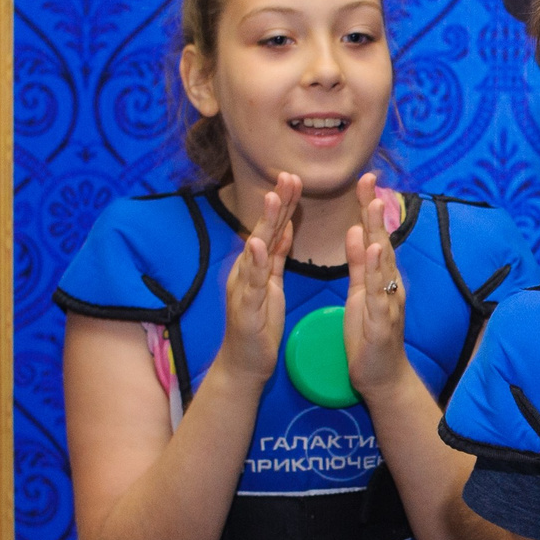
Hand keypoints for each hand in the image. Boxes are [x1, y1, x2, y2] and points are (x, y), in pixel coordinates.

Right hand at [217, 172, 299, 386]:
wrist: (245, 363)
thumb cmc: (259, 325)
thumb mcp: (272, 285)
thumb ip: (276, 256)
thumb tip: (285, 227)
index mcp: (258, 265)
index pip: (274, 228)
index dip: (284, 203)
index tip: (295, 177)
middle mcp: (247, 270)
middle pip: (265, 230)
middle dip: (277, 203)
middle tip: (288, 176)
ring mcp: (244, 286)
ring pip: (256, 249)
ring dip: (265, 222)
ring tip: (273, 198)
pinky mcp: (246, 306)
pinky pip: (252, 281)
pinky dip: (255, 261)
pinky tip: (258, 243)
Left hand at [343, 173, 413, 398]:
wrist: (382, 376)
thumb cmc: (369, 336)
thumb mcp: (360, 294)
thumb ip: (360, 264)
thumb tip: (357, 231)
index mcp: (380, 277)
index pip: (374, 236)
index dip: (369, 208)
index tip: (364, 180)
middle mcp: (390, 284)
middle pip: (382, 241)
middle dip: (375, 211)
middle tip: (370, 181)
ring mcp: (390, 301)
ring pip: (384, 263)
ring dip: (379, 233)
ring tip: (374, 207)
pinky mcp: (383, 321)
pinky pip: (380, 291)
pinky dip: (378, 271)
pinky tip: (374, 251)